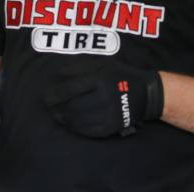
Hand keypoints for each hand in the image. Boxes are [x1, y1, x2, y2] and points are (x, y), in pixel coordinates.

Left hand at [43, 58, 163, 137]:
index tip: (45, 96)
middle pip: (73, 105)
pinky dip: (76, 128)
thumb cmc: (119, 75)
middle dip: (56, 108)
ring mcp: (110, 113)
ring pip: (80, 119)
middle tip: (47, 107)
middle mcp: (106, 97)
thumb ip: (79, 68)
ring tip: (55, 115)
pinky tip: (69, 124)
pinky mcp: (114, 126)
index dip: (55, 94)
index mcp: (101, 79)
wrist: (148, 94)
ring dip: (64, 119)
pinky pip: (91, 130)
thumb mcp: (102, 64)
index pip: (71, 88)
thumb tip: (56, 75)